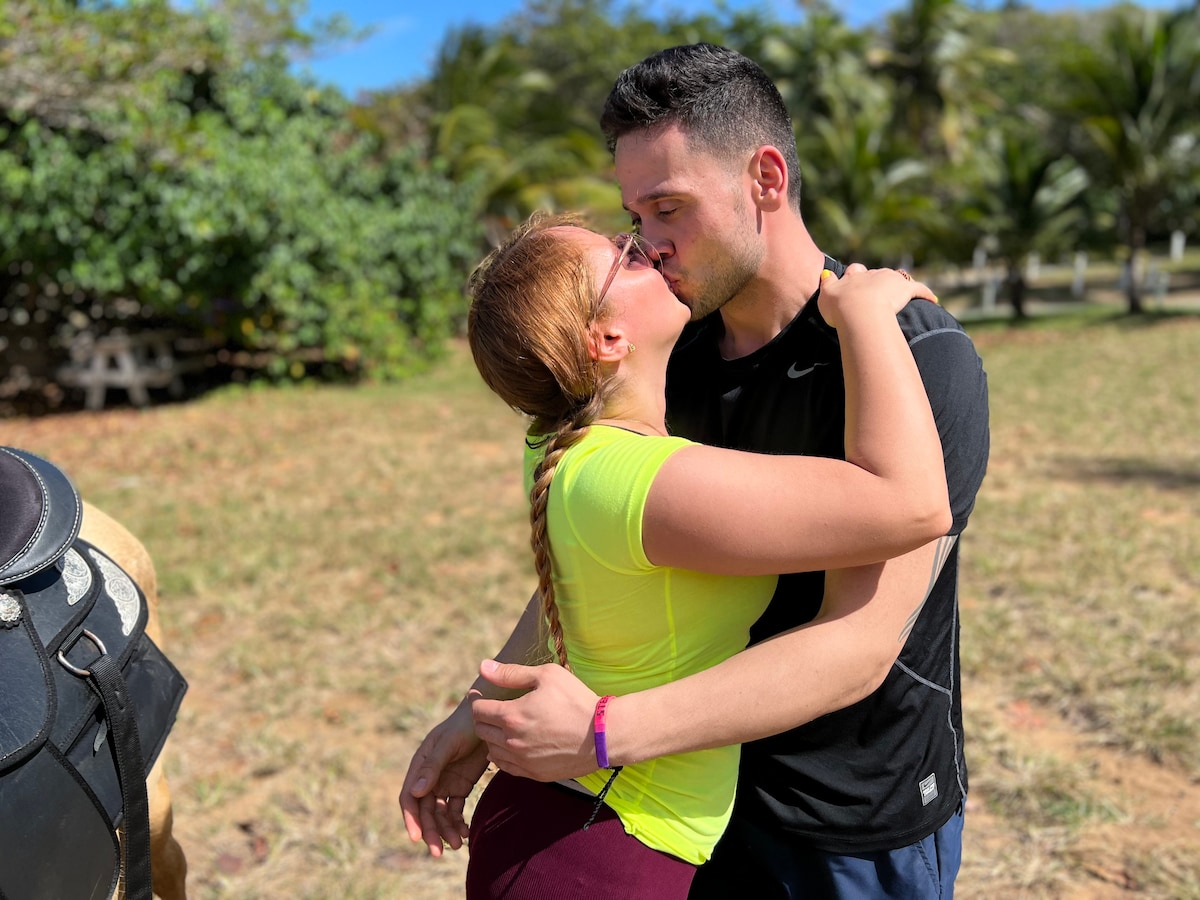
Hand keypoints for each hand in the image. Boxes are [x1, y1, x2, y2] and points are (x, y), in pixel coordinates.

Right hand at [399, 700, 490, 856]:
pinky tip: (465, 832)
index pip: (410, 798)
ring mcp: (444, 783)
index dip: (411, 819)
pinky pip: (455, 810)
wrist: (487, 718)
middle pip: (425, 811)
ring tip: (458, 843)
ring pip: (440, 814)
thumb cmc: (463, 726)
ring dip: (446, 830)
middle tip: (439, 851)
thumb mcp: (447, 744)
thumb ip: (432, 766)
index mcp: (420, 766)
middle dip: (431, 832)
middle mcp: (429, 778)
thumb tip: (415, 791)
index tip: (417, 838)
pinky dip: (458, 823)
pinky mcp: (460, 786)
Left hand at [471, 659, 599, 781]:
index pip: (478, 710)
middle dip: (484, 717)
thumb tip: (483, 667)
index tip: (481, 694)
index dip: (477, 700)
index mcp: (512, 716)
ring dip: (493, 737)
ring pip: (490, 751)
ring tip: (505, 726)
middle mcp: (512, 741)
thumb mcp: (547, 676)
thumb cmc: (576, 700)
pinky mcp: (534, 774)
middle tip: (494, 708)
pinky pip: (505, 767)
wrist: (603, 735)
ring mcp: (522, 761)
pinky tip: (514, 744)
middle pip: (481, 730)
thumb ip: (511, 673)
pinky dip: (503, 755)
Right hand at [818, 264, 936, 327]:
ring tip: (903, 295)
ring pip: (898, 277)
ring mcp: (890, 280)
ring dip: (900, 285)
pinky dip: (926, 294)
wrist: (858, 311)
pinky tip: (932, 300)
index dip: (855, 275)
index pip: (854, 271)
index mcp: (853, 276)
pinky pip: (919, 289)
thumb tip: (826, 274)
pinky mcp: (906, 289)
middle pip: (877, 273)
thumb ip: (826, 284)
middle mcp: (872, 274)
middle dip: (879, 280)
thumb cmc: (840, 308)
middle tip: (880, 291)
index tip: (855, 281)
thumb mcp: (825, 297)